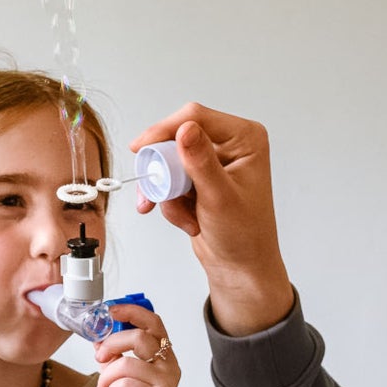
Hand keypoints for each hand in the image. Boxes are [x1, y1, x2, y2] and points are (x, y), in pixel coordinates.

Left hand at [93, 304, 179, 386]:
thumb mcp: (118, 373)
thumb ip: (113, 352)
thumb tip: (98, 331)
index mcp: (164, 355)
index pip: (154, 323)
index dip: (133, 311)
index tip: (110, 311)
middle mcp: (170, 367)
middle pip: (140, 338)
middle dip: (112, 344)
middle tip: (99, 357)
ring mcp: (166, 385)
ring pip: (127, 364)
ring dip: (106, 376)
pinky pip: (125, 386)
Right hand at [130, 104, 293, 334]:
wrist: (240, 268)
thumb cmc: (244, 237)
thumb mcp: (220, 198)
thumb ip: (201, 163)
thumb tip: (185, 130)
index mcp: (246, 139)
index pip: (196, 118)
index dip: (164, 130)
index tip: (140, 148)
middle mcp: (230, 144)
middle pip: (176, 139)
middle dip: (165, 172)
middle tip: (161, 194)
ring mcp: (213, 162)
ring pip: (168, 162)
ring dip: (168, 193)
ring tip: (185, 218)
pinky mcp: (199, 178)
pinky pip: (169, 180)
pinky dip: (170, 202)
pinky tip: (188, 221)